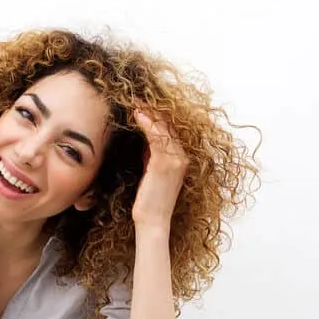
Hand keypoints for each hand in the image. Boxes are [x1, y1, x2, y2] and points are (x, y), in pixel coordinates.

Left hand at [131, 108, 188, 227]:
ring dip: (149, 113)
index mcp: (180, 159)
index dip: (157, 116)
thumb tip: (145, 142)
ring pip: (163, 128)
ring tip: (136, 101)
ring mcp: (176, 160)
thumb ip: (151, 157)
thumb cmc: (149, 202)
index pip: (170, 131)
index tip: (143, 104)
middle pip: (169, 125)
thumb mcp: (151, 174)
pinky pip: (157, 137)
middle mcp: (182, 157)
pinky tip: (138, 114)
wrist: (153, 222)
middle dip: (153, 110)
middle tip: (138, 96)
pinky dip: (147, 123)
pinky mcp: (165, 163)